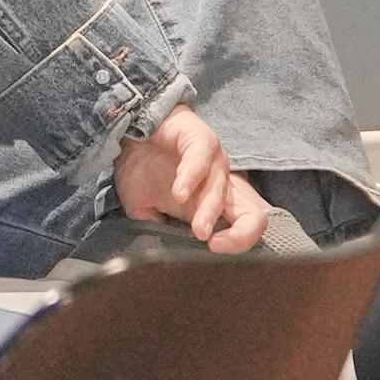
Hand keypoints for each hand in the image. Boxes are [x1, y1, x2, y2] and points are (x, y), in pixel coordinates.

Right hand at [115, 100, 267, 250]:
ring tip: (198, 231)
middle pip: (255, 214)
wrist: (125, 128)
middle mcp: (222, 183)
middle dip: (241, 235)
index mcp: (214, 201)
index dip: (239, 242)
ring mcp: (215, 160)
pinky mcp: (202, 138)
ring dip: (210, 213)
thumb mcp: (142, 206)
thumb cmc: (140, 166)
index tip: (211, 249)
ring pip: (223, 192)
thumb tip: (157, 251)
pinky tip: (178, 193)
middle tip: (213, 245)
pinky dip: (191, 179)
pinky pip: (203, 161)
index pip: (246, 226)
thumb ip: (153, 227)